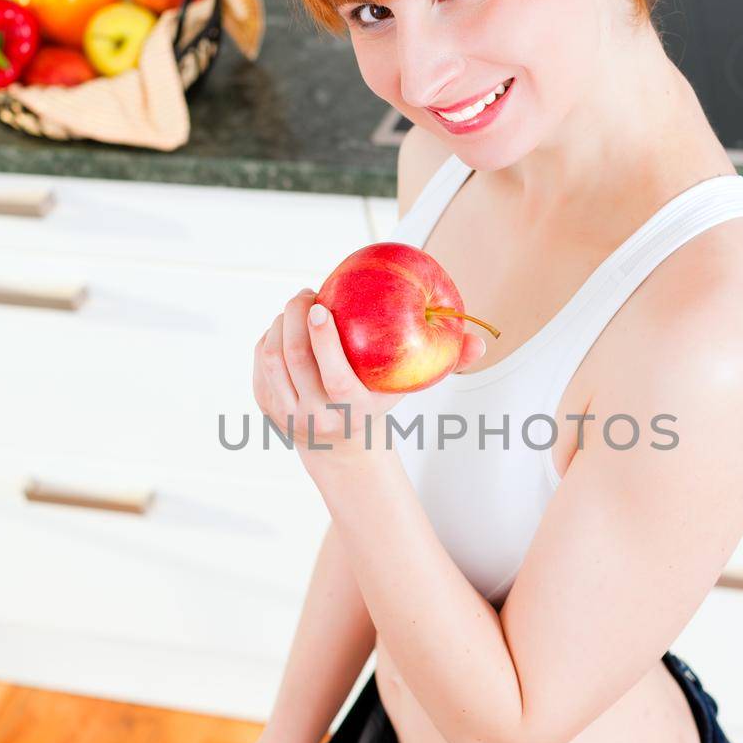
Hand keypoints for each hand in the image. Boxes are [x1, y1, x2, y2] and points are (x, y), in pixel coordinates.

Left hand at [253, 287, 485, 465]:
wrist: (341, 447)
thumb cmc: (382, 401)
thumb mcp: (413, 386)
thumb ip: (449, 362)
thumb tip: (481, 341)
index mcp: (349, 410)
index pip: (333, 375)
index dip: (322, 339)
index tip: (321, 305)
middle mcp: (314, 417)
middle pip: (294, 359)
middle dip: (293, 317)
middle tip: (306, 294)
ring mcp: (286, 414)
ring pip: (272, 358)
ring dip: (279, 324)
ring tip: (296, 306)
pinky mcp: (266, 407)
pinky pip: (261, 364)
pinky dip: (269, 338)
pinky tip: (283, 326)